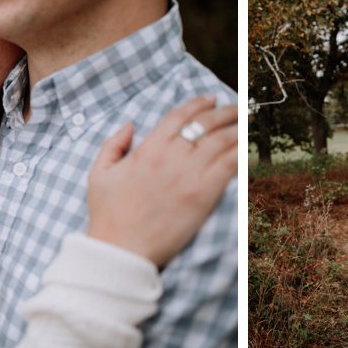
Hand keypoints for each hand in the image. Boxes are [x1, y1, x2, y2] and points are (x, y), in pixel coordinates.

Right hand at [87, 95, 237, 267]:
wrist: (120, 249)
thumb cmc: (107, 214)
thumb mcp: (99, 173)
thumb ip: (113, 144)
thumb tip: (130, 125)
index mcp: (148, 149)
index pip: (179, 115)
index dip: (198, 103)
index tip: (210, 98)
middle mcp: (171, 156)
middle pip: (206, 123)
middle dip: (224, 111)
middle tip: (236, 107)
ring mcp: (190, 175)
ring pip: (223, 140)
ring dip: (238, 127)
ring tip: (247, 122)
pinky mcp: (204, 195)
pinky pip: (231, 166)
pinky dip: (242, 153)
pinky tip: (248, 148)